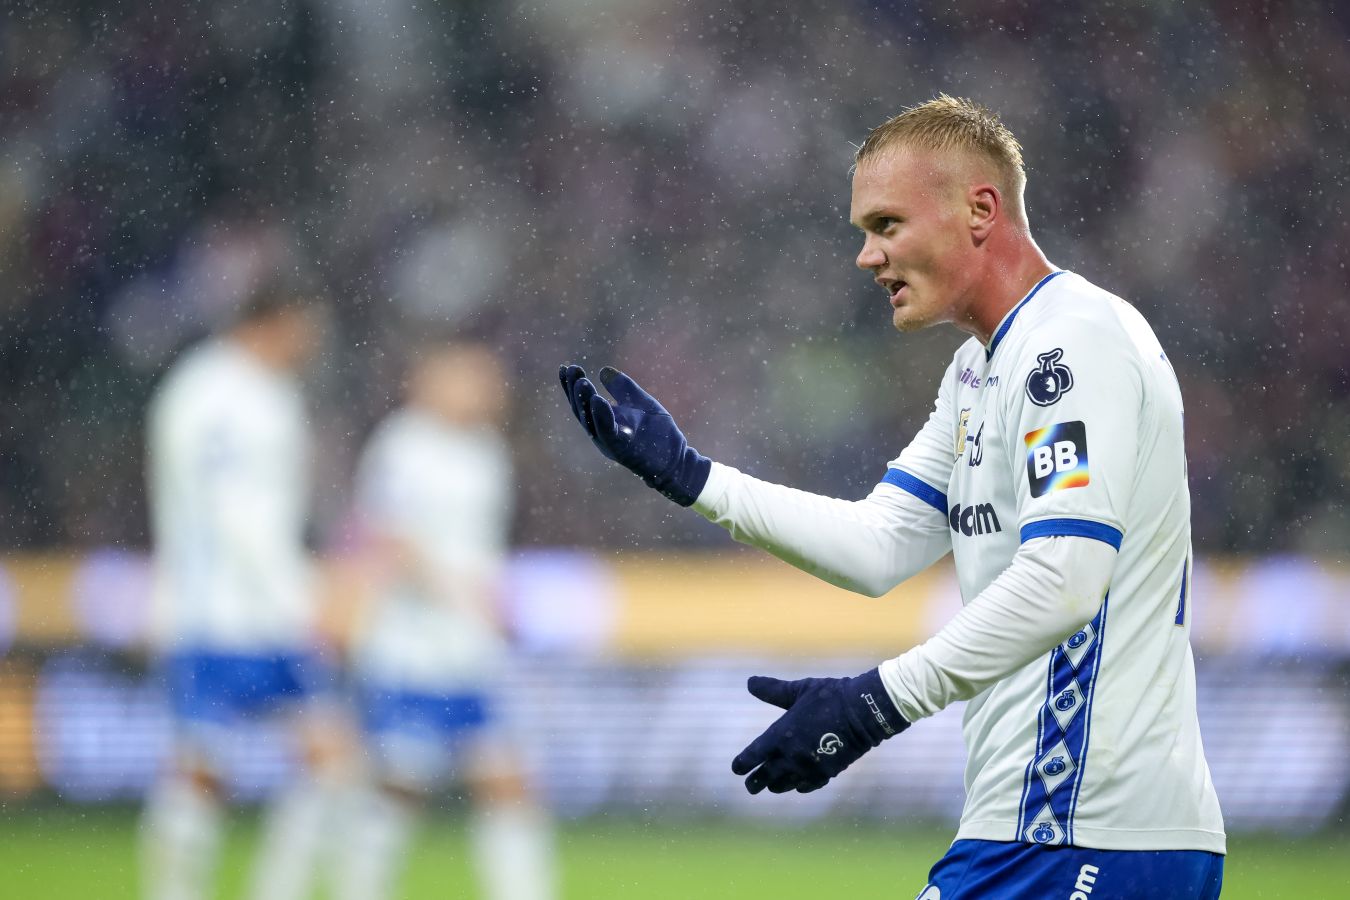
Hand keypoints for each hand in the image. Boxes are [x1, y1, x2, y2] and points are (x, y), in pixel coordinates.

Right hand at [558, 364, 710, 506]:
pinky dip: (601, 417)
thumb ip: (623, 388)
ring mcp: (610, 443)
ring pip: (591, 422)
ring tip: (581, 381)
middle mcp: (602, 433)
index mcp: (604, 423)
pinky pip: (608, 432)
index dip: (572, 387)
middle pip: (581, 411)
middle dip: (574, 390)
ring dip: (584, 401)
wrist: (676, 460)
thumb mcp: (641, 403)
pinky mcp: (622, 449)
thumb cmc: (658, 434)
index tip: (566, 367)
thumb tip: (603, 370)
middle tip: (570, 369)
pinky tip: (598, 399)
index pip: (584, 403)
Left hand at [732, 668, 908, 793]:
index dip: (742, 764)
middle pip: (765, 777)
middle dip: (755, 782)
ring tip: (772, 786)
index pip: (753, 756)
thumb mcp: (798, 690)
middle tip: (750, 786)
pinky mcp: (827, 773)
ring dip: (776, 785)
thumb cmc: (829, 697)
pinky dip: (800, 786)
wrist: (864, 712)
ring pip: (785, 785)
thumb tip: (749, 682)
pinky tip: (798, 785)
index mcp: (780, 735)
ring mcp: (809, 767)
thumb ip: (772, 690)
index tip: (736, 769)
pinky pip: (807, 786)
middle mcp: (790, 756)